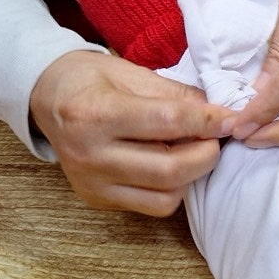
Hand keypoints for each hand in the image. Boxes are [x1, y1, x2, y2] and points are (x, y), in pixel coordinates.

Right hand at [30, 50, 233, 215]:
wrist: (47, 97)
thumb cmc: (91, 80)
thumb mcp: (132, 73)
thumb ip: (176, 95)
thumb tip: (219, 114)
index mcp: (96, 114)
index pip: (168, 122)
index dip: (208, 121)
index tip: (231, 119)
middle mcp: (91, 155)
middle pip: (170, 170)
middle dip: (207, 154)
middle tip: (215, 138)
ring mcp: (92, 184)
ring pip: (165, 197)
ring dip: (191, 176)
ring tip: (191, 150)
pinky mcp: (97, 200)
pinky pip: (150, 205)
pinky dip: (171, 189)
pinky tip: (169, 165)